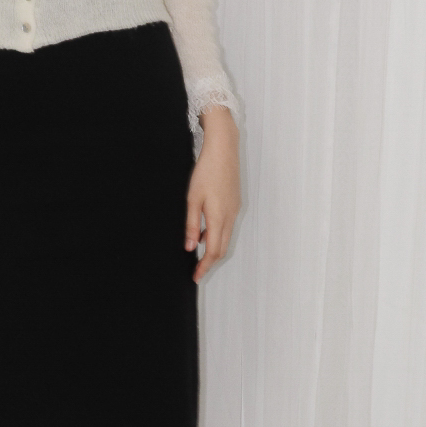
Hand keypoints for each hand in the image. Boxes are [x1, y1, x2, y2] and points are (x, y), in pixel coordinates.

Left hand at [184, 106, 240, 282]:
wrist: (223, 149)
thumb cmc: (206, 170)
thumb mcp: (192, 198)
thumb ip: (192, 224)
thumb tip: (190, 247)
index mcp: (219, 217)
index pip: (213, 251)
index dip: (205, 266)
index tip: (196, 277)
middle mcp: (230, 216)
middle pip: (222, 248)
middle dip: (210, 262)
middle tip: (197, 271)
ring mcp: (234, 209)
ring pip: (226, 237)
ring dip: (214, 249)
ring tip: (199, 256)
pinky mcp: (234, 202)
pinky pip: (227, 226)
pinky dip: (217, 235)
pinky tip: (205, 232)